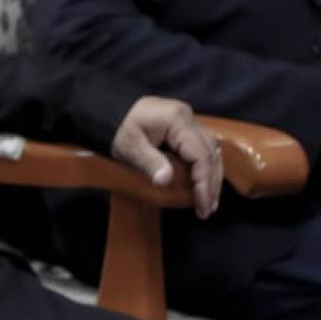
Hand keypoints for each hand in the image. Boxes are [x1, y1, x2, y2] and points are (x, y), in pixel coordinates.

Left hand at [110, 96, 222, 218]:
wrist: (108, 110)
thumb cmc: (117, 128)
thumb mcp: (129, 146)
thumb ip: (149, 162)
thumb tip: (165, 181)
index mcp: (176, 120)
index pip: (200, 154)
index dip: (203, 181)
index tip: (202, 204)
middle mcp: (187, 117)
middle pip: (210, 152)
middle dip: (212, 182)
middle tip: (208, 209)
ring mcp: (187, 120)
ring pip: (210, 150)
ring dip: (212, 175)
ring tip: (209, 201)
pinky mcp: (183, 126)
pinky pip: (202, 147)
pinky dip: (205, 166)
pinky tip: (203, 183)